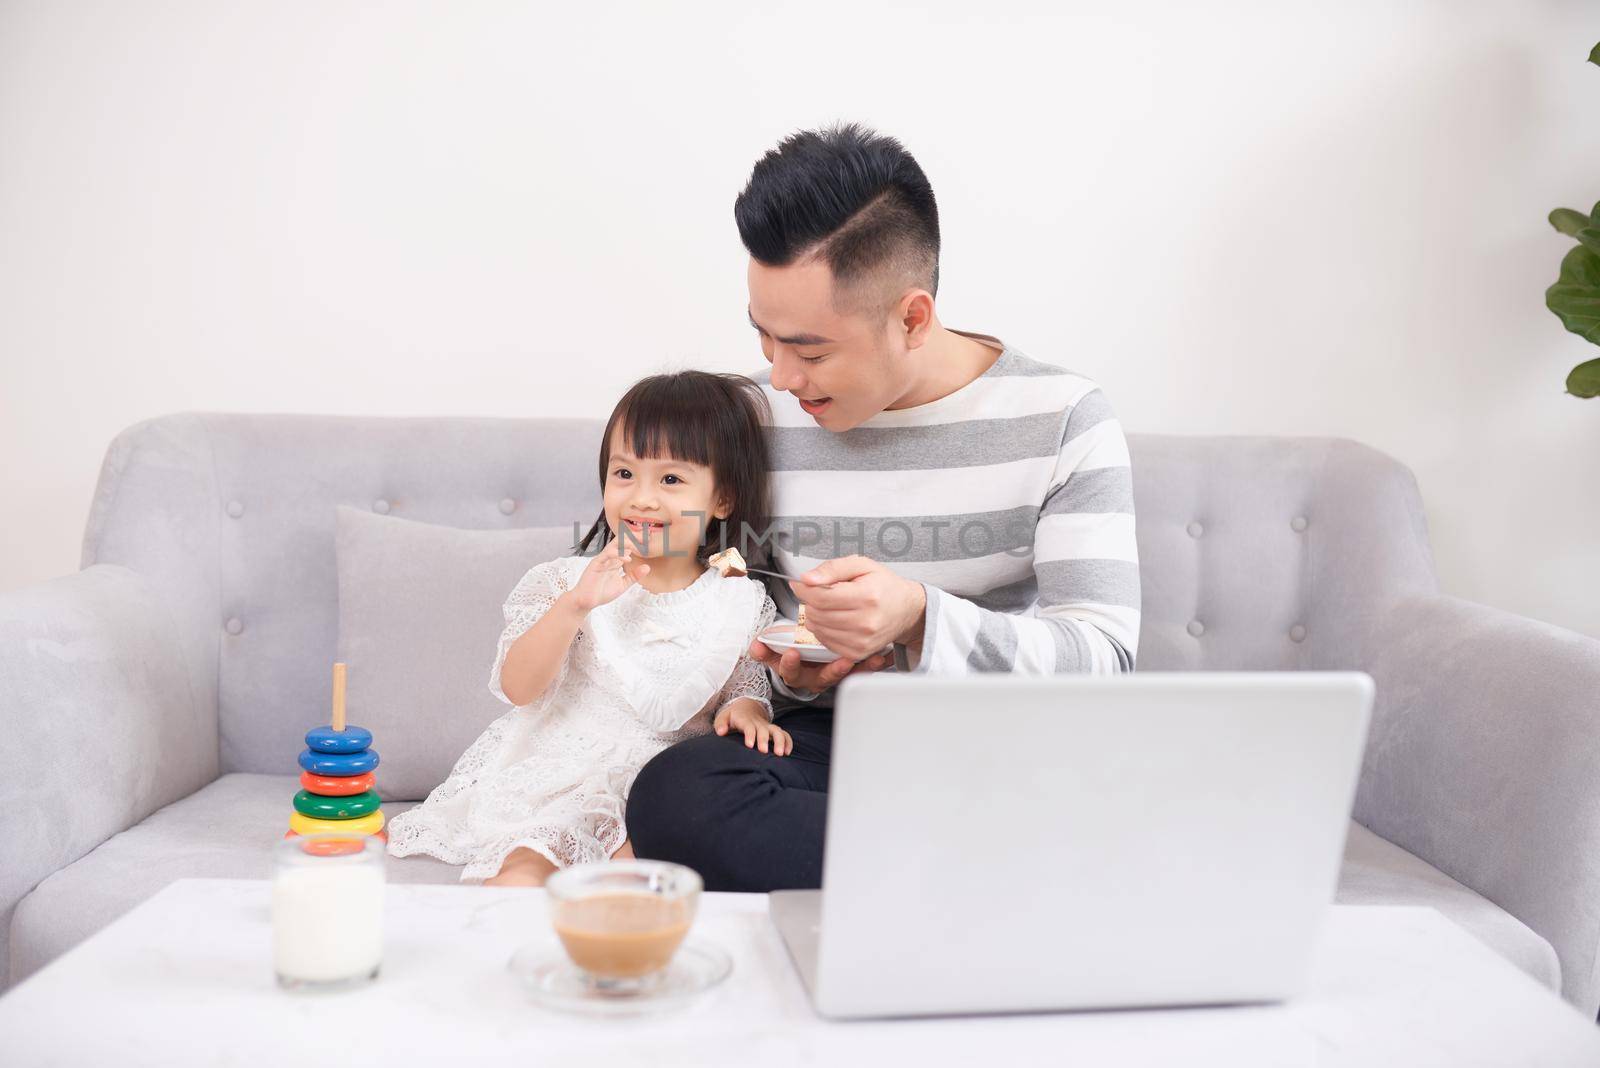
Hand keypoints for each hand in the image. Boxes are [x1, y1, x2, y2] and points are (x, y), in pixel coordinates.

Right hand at [569, 540, 648, 613]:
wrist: (587, 601)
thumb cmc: (602, 592)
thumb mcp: (623, 584)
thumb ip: (634, 576)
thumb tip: (647, 567)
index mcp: (615, 561)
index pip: (627, 547)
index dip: (637, 542)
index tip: (650, 540)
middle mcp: (609, 558)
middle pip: (621, 542)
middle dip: (633, 538)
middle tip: (647, 536)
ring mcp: (602, 560)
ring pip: (614, 545)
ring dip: (626, 543)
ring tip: (638, 545)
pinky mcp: (596, 564)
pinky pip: (606, 555)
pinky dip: (617, 554)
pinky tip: (627, 559)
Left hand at [713, 699, 791, 755]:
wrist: (745, 707)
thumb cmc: (733, 716)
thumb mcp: (723, 717)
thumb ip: (720, 724)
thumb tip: (720, 732)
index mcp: (745, 720)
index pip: (748, 727)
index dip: (750, 735)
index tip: (750, 745)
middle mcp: (758, 723)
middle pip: (763, 730)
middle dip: (764, 740)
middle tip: (764, 752)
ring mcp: (767, 726)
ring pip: (777, 731)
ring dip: (780, 741)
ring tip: (781, 754)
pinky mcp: (773, 730)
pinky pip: (784, 734)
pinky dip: (788, 741)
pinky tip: (788, 753)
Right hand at [748, 639, 894, 694]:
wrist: (806, 649)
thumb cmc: (790, 646)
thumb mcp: (775, 646)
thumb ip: (766, 647)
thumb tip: (755, 647)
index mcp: (795, 671)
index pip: (790, 672)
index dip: (790, 665)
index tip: (792, 653)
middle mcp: (814, 677)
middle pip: (823, 678)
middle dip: (834, 670)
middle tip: (843, 661)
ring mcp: (832, 674)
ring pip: (847, 675)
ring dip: (861, 668)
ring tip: (874, 658)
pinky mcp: (848, 671)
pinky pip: (862, 670)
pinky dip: (875, 663)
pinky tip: (886, 655)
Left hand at [788, 555, 925, 661]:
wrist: (906, 610)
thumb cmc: (884, 586)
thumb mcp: (861, 565)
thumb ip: (832, 568)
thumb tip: (807, 579)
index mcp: (867, 596)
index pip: (820, 597)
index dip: (804, 589)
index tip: (801, 583)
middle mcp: (866, 622)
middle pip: (816, 614)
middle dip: (810, 601)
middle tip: (820, 593)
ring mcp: (862, 641)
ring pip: (818, 629)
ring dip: (816, 616)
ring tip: (830, 606)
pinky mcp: (857, 653)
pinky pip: (825, 642)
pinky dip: (823, 629)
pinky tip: (835, 619)